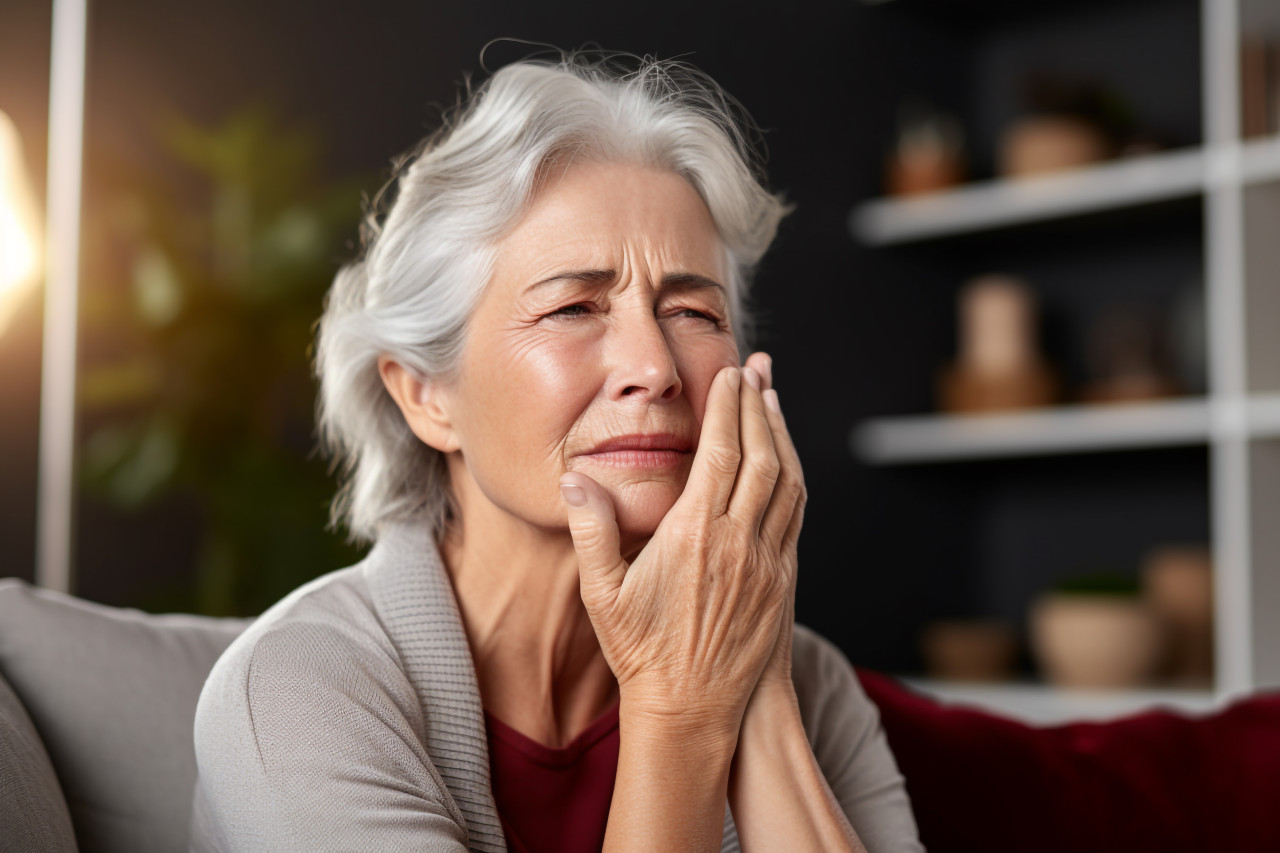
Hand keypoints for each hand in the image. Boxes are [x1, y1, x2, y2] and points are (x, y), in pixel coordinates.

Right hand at [560, 353, 806, 733]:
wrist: (692, 710)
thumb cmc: (641, 652)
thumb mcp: (603, 593)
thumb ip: (590, 530)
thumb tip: (574, 477)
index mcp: (694, 535)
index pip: (720, 452)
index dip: (728, 407)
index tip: (729, 373)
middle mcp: (738, 542)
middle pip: (761, 456)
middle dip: (759, 405)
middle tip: (757, 367)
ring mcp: (766, 562)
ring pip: (787, 482)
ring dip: (782, 435)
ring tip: (774, 399)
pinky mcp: (782, 582)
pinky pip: (795, 515)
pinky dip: (793, 476)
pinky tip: (785, 461)